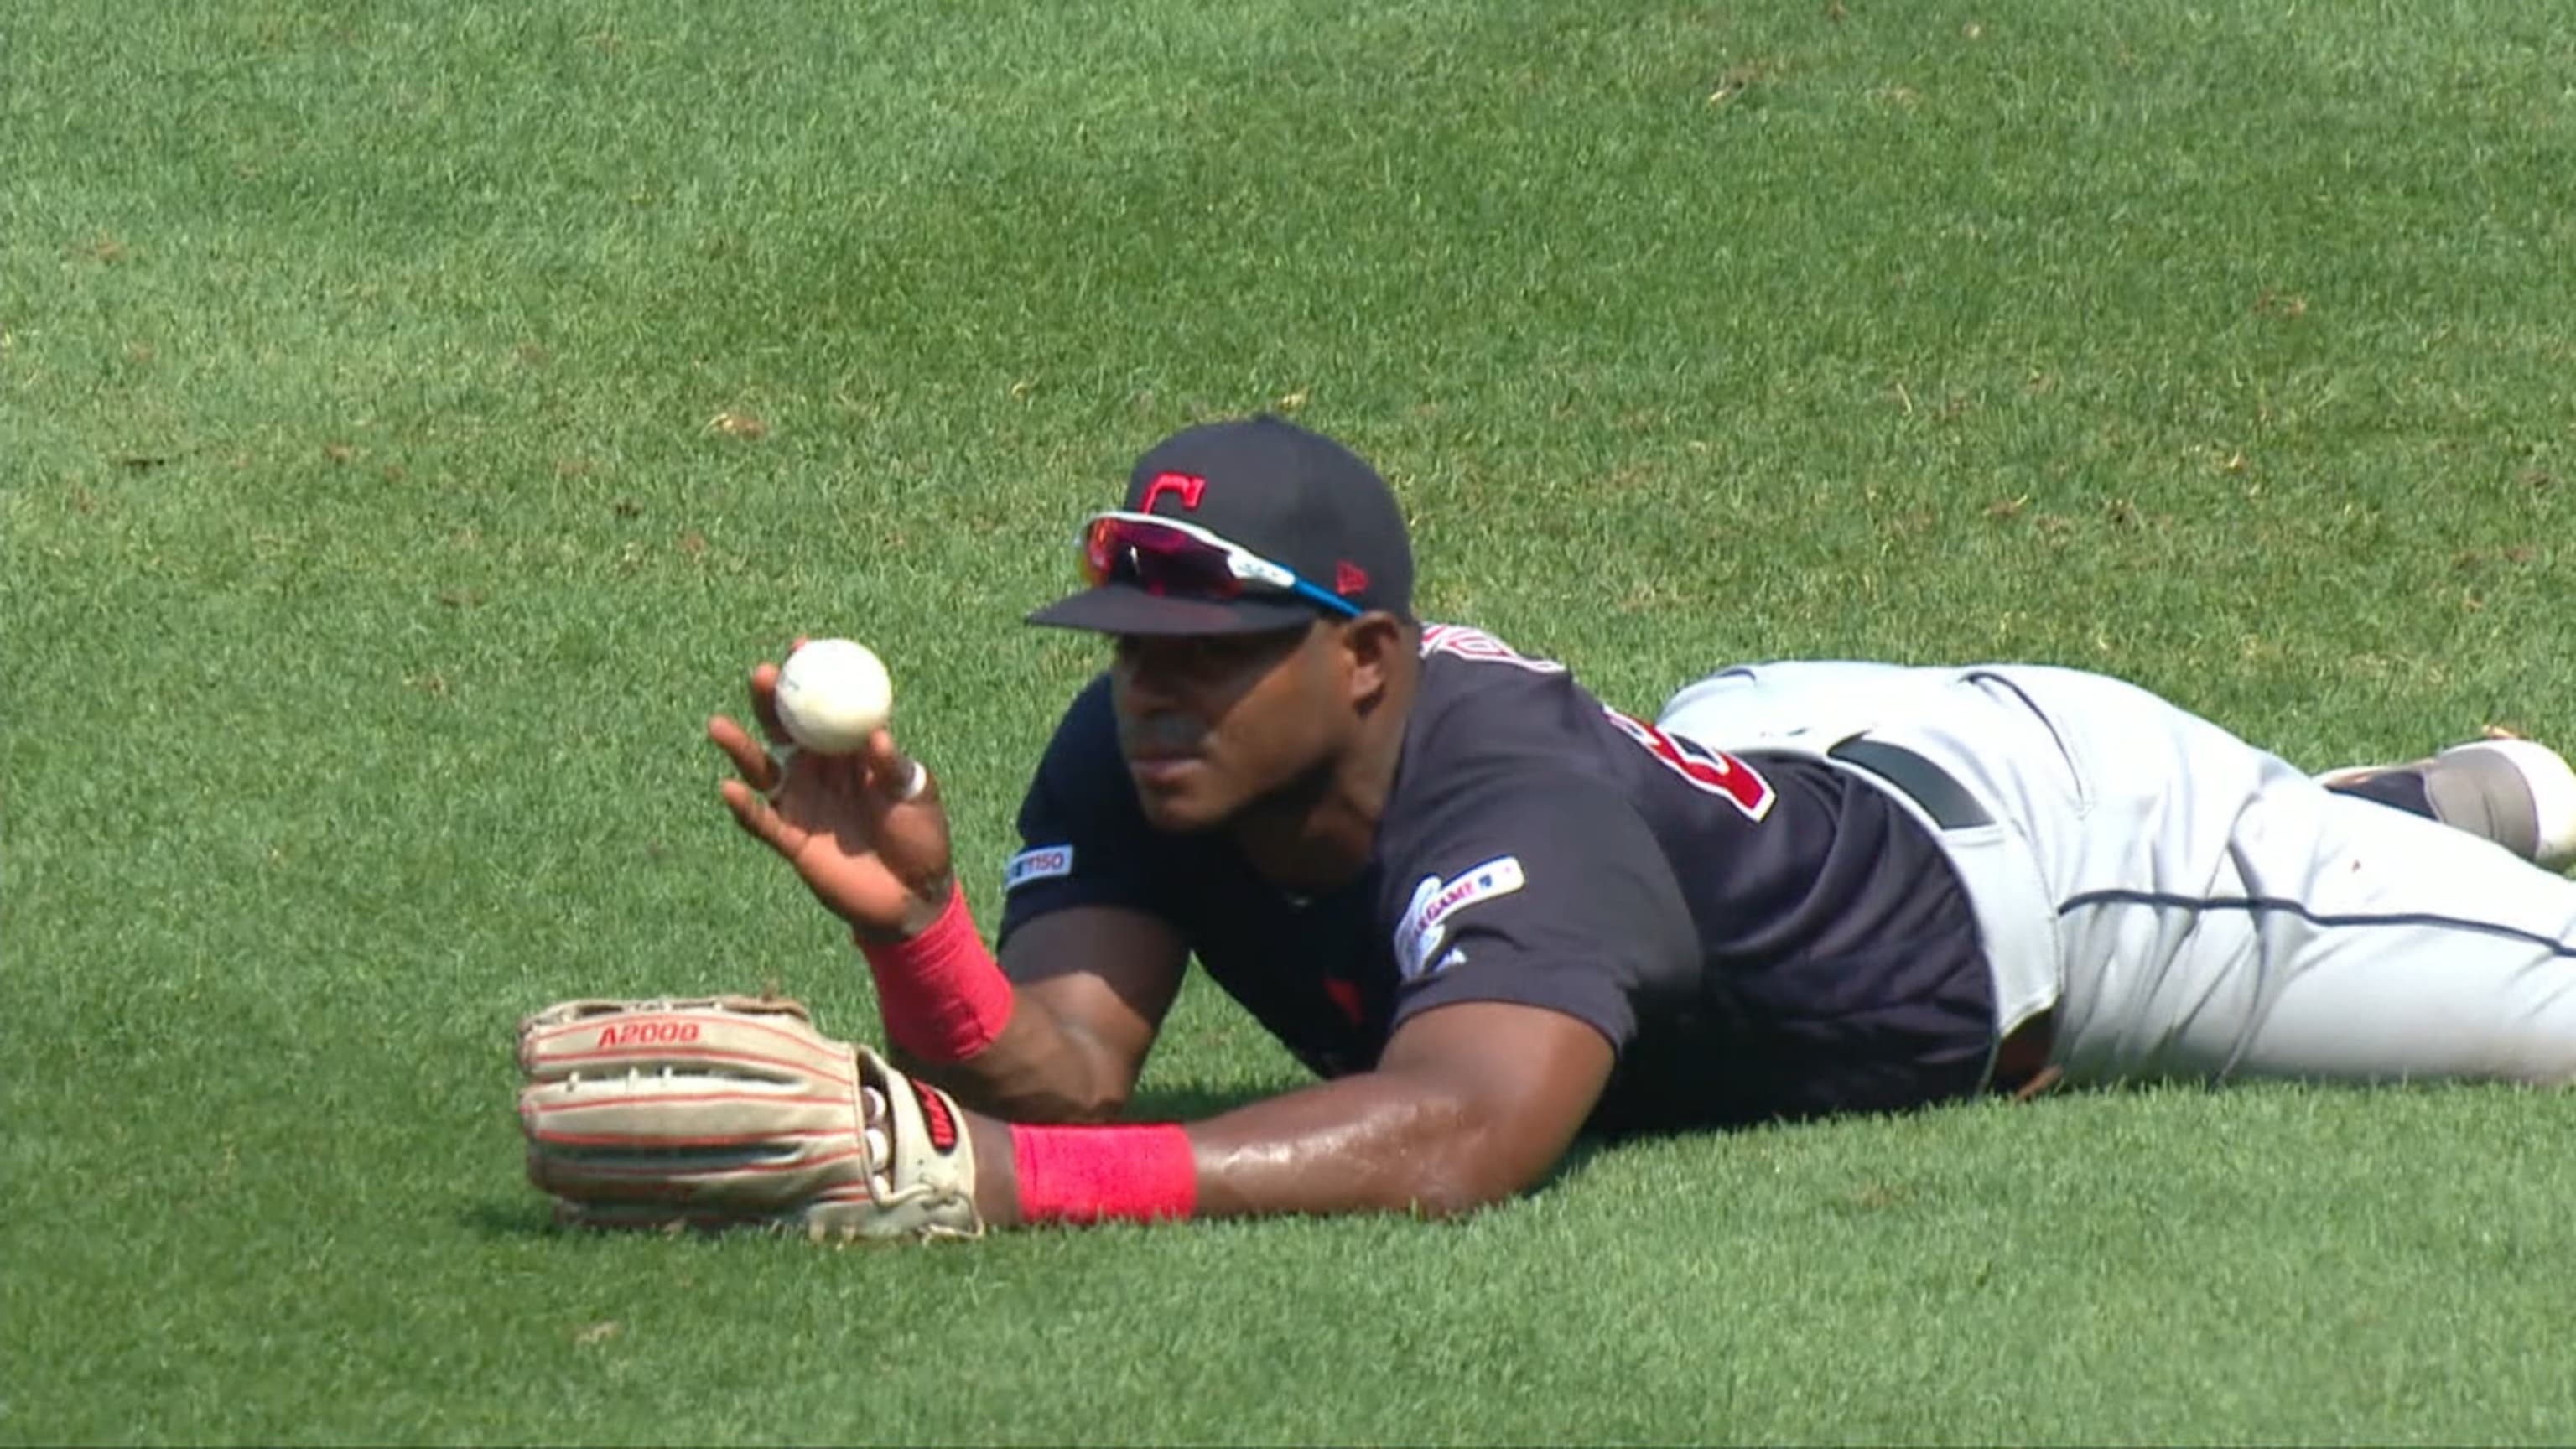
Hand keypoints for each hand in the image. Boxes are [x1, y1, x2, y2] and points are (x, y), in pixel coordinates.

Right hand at [708, 642, 954, 940]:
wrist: (915, 894)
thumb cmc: (922, 836)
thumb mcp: (916, 794)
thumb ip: (894, 767)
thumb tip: (878, 735)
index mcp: (850, 752)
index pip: (826, 706)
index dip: (811, 676)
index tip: (801, 645)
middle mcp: (819, 772)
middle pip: (785, 729)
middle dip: (771, 700)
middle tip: (761, 675)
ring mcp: (802, 804)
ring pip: (762, 769)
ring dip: (740, 748)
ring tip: (718, 726)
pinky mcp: (791, 840)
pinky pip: (761, 820)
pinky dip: (745, 806)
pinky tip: (731, 787)